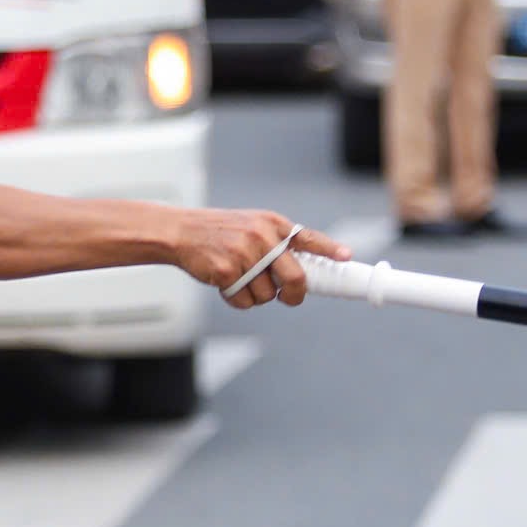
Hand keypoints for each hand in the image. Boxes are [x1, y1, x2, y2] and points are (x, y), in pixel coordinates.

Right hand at [168, 211, 349, 309]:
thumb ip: (275, 242)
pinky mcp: (228, 272)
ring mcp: (245, 255)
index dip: (329, 249)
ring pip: (268, 295)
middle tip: (289, 297)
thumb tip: (300, 271)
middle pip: (295, 277)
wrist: (181, 231)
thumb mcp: (251, 225)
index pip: (307, 237)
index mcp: (271, 224)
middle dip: (294, 294)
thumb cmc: (218, 232)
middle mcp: (262, 237)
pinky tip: (227, 284)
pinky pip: (245, 301)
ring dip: (256, 295)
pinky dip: (237, 300)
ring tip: (240, 279)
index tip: (345, 257)